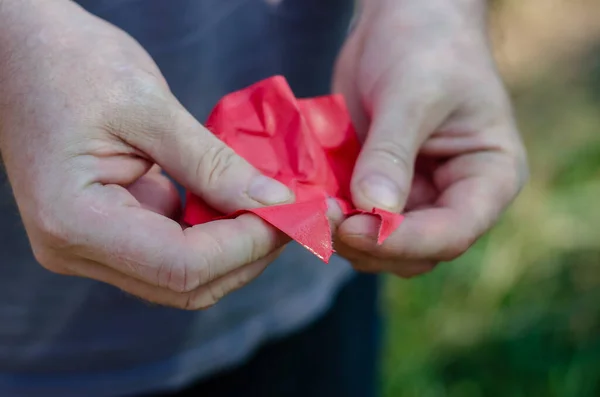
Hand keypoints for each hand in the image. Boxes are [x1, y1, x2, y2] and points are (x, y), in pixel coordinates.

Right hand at [0, 0, 293, 307]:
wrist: (27, 54)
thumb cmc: (73, 64)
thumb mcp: (148, 106)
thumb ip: (212, 163)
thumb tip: (275, 204)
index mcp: (75, 222)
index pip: (182, 265)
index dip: (248, 244)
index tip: (294, 212)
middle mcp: (77, 250)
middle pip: (187, 284)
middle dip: (251, 252)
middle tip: (299, 215)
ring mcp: (92, 248)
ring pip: (185, 277)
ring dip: (238, 247)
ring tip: (276, 208)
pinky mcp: (110, 234)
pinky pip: (176, 252)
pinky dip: (217, 234)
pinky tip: (241, 201)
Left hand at [332, 0, 527, 276]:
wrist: (404, 20)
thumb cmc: (426, 45)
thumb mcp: (413, 93)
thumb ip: (393, 153)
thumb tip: (373, 210)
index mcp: (488, 178)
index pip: (453, 232)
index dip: (405, 241)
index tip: (356, 229)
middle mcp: (454, 197)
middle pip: (416, 250)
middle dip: (371, 244)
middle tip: (324, 219)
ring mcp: (415, 196)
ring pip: (382, 244)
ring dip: (347, 236)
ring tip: (314, 210)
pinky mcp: (380, 188)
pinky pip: (357, 218)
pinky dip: (334, 217)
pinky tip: (309, 201)